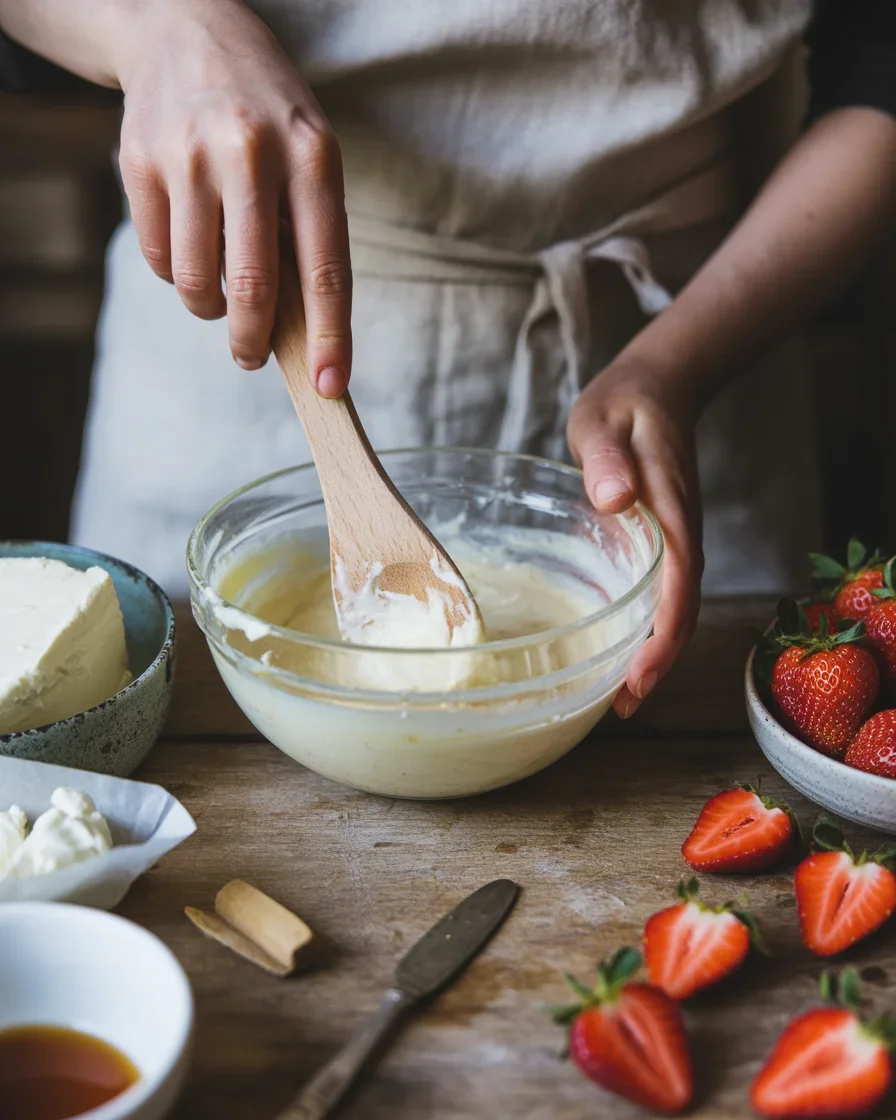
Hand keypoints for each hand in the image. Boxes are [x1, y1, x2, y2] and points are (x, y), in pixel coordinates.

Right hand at [116, 0, 349, 391]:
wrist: (186, 29)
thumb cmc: (266, 113)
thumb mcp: (310, 155)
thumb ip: (310, 234)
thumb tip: (301, 332)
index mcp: (312, 155)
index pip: (326, 268)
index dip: (329, 336)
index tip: (329, 385)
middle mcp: (250, 152)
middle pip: (254, 288)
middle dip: (255, 343)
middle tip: (253, 357)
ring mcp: (188, 156)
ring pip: (198, 284)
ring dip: (211, 308)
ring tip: (221, 290)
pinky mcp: (139, 162)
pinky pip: (160, 260)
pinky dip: (178, 273)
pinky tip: (191, 241)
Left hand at [567, 362, 702, 717]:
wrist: (658, 387)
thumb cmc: (624, 405)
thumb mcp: (603, 421)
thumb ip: (606, 457)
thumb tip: (615, 496)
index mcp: (669, 507)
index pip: (677, 582)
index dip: (663, 634)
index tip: (640, 673)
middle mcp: (682, 531)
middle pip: (684, 609)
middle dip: (659, 661)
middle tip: (624, 704)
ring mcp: (679, 538)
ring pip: (679, 608)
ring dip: (657, 653)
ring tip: (623, 696)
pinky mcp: (668, 541)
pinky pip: (669, 594)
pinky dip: (653, 629)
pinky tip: (627, 651)